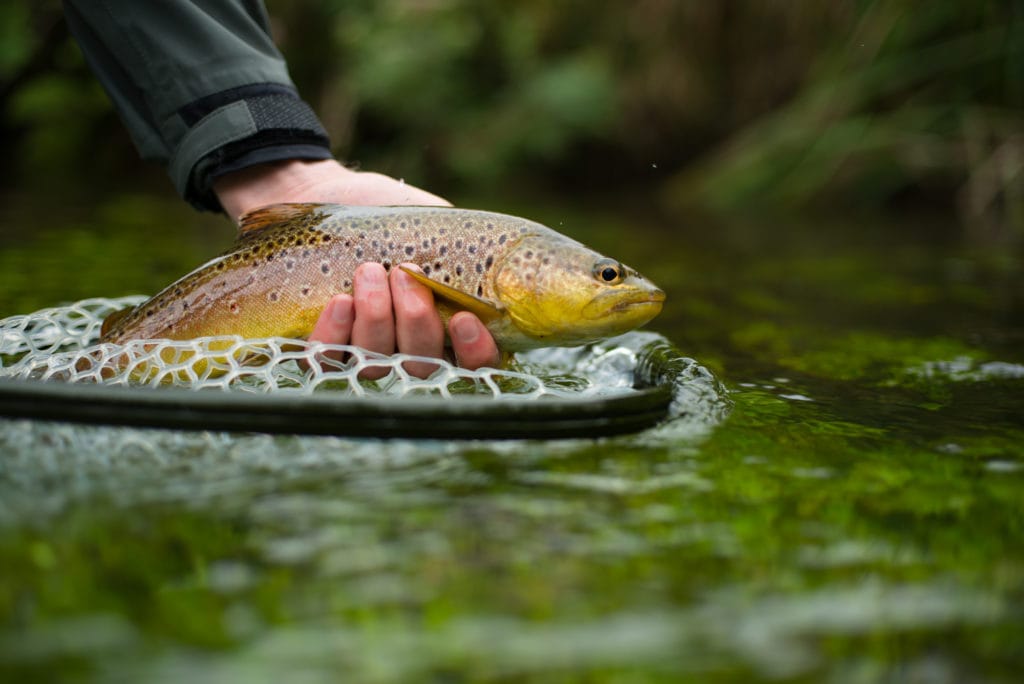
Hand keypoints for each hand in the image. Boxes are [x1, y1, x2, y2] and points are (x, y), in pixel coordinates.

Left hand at [212, 160, 500, 375]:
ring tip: (369, 271)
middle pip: (424, 366)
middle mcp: (411, 351)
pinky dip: (335, 335)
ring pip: (377, 364)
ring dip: (376, 318)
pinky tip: (339, 302)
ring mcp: (366, 355)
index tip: (465, 319)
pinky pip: (329, 362)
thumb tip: (498, 264)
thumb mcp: (437, 228)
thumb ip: (465, 253)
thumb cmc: (393, 218)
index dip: (476, 354)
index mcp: (451, 328)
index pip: (477, 365)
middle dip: (416, 321)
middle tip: (405, 273)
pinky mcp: (323, 349)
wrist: (331, 199)